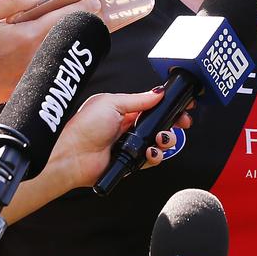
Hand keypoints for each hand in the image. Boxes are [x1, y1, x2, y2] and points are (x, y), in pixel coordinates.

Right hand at [0, 0, 101, 110]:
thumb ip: (11, 1)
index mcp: (25, 37)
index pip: (63, 19)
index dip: (80, 8)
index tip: (94, 2)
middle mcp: (34, 58)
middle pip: (68, 36)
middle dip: (82, 23)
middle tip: (95, 14)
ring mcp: (31, 74)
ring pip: (61, 52)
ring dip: (72, 39)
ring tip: (80, 28)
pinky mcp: (25, 86)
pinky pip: (49, 67)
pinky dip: (57, 55)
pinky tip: (56, 48)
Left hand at [48, 89, 193, 189]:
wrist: (72, 156)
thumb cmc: (85, 126)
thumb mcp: (112, 103)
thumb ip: (138, 99)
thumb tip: (159, 92)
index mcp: (124, 110)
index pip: (153, 106)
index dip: (168, 105)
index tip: (184, 104)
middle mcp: (129, 127)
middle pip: (161, 124)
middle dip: (174, 123)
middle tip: (183, 122)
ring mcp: (131, 145)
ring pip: (159, 142)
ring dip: (166, 140)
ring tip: (161, 139)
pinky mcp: (130, 163)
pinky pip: (151, 160)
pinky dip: (156, 156)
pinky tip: (151, 152)